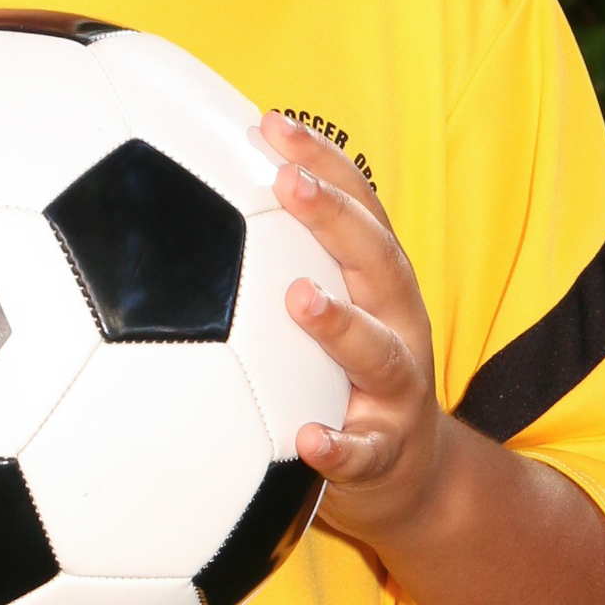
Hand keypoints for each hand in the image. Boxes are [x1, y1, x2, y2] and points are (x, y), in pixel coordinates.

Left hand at [259, 111, 449, 559]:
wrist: (412, 480)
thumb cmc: (348, 378)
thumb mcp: (331, 310)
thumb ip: (277, 262)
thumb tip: (192, 196)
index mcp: (379, 286)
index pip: (359, 209)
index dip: (323, 162)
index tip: (272, 124)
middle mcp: (397, 326)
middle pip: (377, 261)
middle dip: (335, 217)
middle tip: (288, 184)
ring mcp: (396, 391)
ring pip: (379, 353)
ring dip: (341, 324)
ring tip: (299, 299)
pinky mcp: (385, 454)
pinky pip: (363, 452)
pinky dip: (338, 447)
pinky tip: (308, 438)